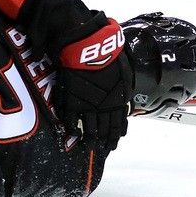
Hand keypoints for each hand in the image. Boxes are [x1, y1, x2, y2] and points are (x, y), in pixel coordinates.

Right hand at [52, 16, 131, 149]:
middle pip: (105, 129)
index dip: (116, 135)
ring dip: (88, 138)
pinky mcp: (72, 100)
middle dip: (103, 140)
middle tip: (100, 148)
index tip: (113, 143)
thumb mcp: (124, 72)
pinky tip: (70, 132)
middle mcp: (104, 107)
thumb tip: (125, 93)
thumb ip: (122, 86)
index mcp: (118, 100)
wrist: (90, 49)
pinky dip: (71, 127)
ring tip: (86, 145)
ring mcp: (87, 104)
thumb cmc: (110, 56)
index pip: (118, 124)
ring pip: (89, 127)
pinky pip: (71, 118)